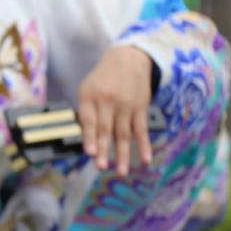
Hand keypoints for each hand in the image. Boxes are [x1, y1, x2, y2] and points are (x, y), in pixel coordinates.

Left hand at [77, 45, 153, 174]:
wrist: (128, 58)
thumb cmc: (102, 78)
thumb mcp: (87, 88)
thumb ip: (86, 111)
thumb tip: (86, 139)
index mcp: (90, 97)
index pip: (89, 121)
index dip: (90, 137)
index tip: (90, 153)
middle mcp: (108, 102)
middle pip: (106, 129)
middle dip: (104, 150)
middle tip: (101, 167)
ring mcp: (126, 105)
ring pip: (124, 134)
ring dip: (122, 154)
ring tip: (121, 171)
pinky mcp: (140, 108)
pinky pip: (141, 129)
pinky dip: (143, 145)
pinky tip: (145, 159)